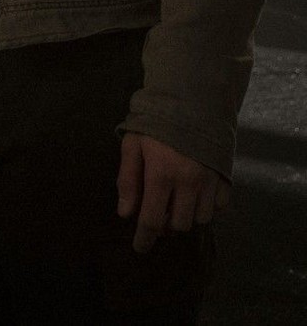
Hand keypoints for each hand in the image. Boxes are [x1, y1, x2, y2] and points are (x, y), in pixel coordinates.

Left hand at [117, 132, 229, 252]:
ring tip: (175, 201)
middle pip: (178, 225)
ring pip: (200, 219)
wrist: (193, 101)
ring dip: (185, 216)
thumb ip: (127, 179)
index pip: (152, 219)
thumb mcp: (132, 145)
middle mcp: (189, 183)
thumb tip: (125, 213)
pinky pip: (218, 208)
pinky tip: (195, 194)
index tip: (139, 249)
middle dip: (165, 224)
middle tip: (156, 211)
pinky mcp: (226, 178)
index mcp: (161, 175)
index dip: (144, 238)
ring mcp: (210, 182)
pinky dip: (206, 207)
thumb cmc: (156, 123)